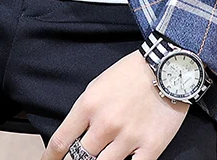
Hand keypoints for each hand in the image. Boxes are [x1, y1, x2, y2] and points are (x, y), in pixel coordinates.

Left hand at [40, 50, 189, 159]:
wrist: (166, 67)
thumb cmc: (131, 74)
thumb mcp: (98, 85)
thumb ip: (85, 112)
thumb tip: (75, 137)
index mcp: (89, 105)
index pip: (61, 141)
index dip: (51, 158)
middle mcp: (105, 123)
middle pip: (80, 159)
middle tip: (78, 159)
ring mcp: (128, 137)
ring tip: (99, 159)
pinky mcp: (151, 147)